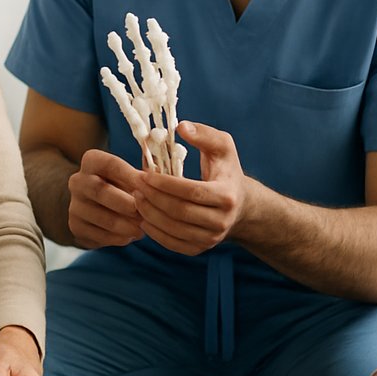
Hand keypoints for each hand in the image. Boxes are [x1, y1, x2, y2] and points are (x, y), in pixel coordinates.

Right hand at [67, 148, 144, 248]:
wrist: (94, 209)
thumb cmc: (120, 188)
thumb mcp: (128, 177)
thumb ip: (141, 179)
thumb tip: (159, 182)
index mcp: (92, 161)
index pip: (110, 164)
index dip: (130, 175)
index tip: (149, 186)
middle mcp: (78, 181)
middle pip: (99, 190)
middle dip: (124, 203)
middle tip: (142, 213)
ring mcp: (74, 205)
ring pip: (100, 217)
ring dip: (124, 225)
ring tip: (142, 229)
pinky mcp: (75, 226)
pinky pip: (98, 234)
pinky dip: (118, 238)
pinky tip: (130, 236)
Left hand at [132, 120, 250, 254]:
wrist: (240, 204)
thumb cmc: (225, 170)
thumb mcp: (222, 147)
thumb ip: (204, 134)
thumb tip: (181, 127)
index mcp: (227, 195)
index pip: (191, 191)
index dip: (165, 184)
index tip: (145, 174)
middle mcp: (222, 220)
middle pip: (180, 212)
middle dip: (153, 198)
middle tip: (135, 185)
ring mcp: (212, 237)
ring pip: (174, 230)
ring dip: (150, 215)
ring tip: (136, 198)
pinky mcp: (202, 248)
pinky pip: (174, 244)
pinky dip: (155, 233)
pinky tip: (143, 218)